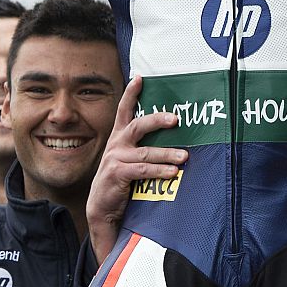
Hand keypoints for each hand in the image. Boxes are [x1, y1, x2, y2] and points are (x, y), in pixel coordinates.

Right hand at [85, 78, 183, 263]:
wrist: (102, 208)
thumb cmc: (121, 181)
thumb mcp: (128, 160)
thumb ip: (142, 148)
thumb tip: (173, 138)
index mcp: (119, 138)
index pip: (124, 110)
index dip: (131, 93)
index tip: (140, 77)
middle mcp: (117, 145)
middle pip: (138, 126)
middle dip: (157, 120)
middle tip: (176, 119)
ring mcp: (115, 159)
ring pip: (146, 152)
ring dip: (167, 154)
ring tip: (184, 156)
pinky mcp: (117, 174)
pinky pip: (142, 170)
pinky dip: (159, 171)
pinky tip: (172, 172)